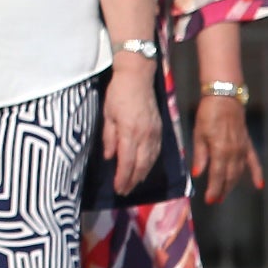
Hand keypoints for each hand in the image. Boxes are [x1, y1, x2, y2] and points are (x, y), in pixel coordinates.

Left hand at [100, 60, 162, 187]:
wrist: (138, 76)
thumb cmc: (118, 93)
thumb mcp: (107, 115)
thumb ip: (109, 137)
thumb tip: (109, 157)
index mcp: (129, 132)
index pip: (127, 162)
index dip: (123, 178)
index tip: (118, 189)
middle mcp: (145, 135)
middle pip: (141, 165)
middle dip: (132, 180)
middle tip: (125, 191)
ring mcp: (155, 132)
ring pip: (150, 160)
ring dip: (142, 174)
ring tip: (134, 184)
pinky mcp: (160, 128)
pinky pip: (157, 151)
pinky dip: (151, 162)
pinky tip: (146, 167)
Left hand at [191, 91, 261, 196]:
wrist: (225, 98)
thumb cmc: (208, 114)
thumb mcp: (199, 134)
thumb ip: (200, 156)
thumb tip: (198, 174)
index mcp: (220, 151)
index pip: (217, 176)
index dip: (214, 189)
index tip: (209, 200)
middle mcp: (234, 152)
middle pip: (229, 176)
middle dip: (222, 190)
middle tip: (215, 200)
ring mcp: (242, 148)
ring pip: (239, 172)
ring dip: (232, 184)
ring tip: (225, 194)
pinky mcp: (247, 143)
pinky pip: (254, 161)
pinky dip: (257, 173)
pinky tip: (259, 185)